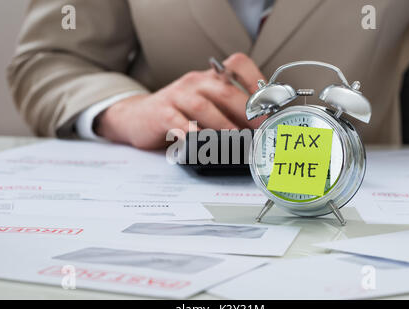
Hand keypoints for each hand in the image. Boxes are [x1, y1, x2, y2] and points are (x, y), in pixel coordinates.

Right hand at [95, 53, 265, 148]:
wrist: (138, 116)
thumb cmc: (178, 113)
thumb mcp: (205, 105)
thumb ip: (228, 111)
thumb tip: (259, 126)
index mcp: (210, 78)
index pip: (237, 65)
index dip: (257, 80)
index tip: (270, 101)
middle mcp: (195, 82)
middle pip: (225, 91)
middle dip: (248, 110)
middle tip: (261, 128)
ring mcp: (177, 96)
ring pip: (203, 107)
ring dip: (223, 124)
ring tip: (236, 139)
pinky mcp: (162, 113)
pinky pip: (178, 122)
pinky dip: (192, 133)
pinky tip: (201, 142)